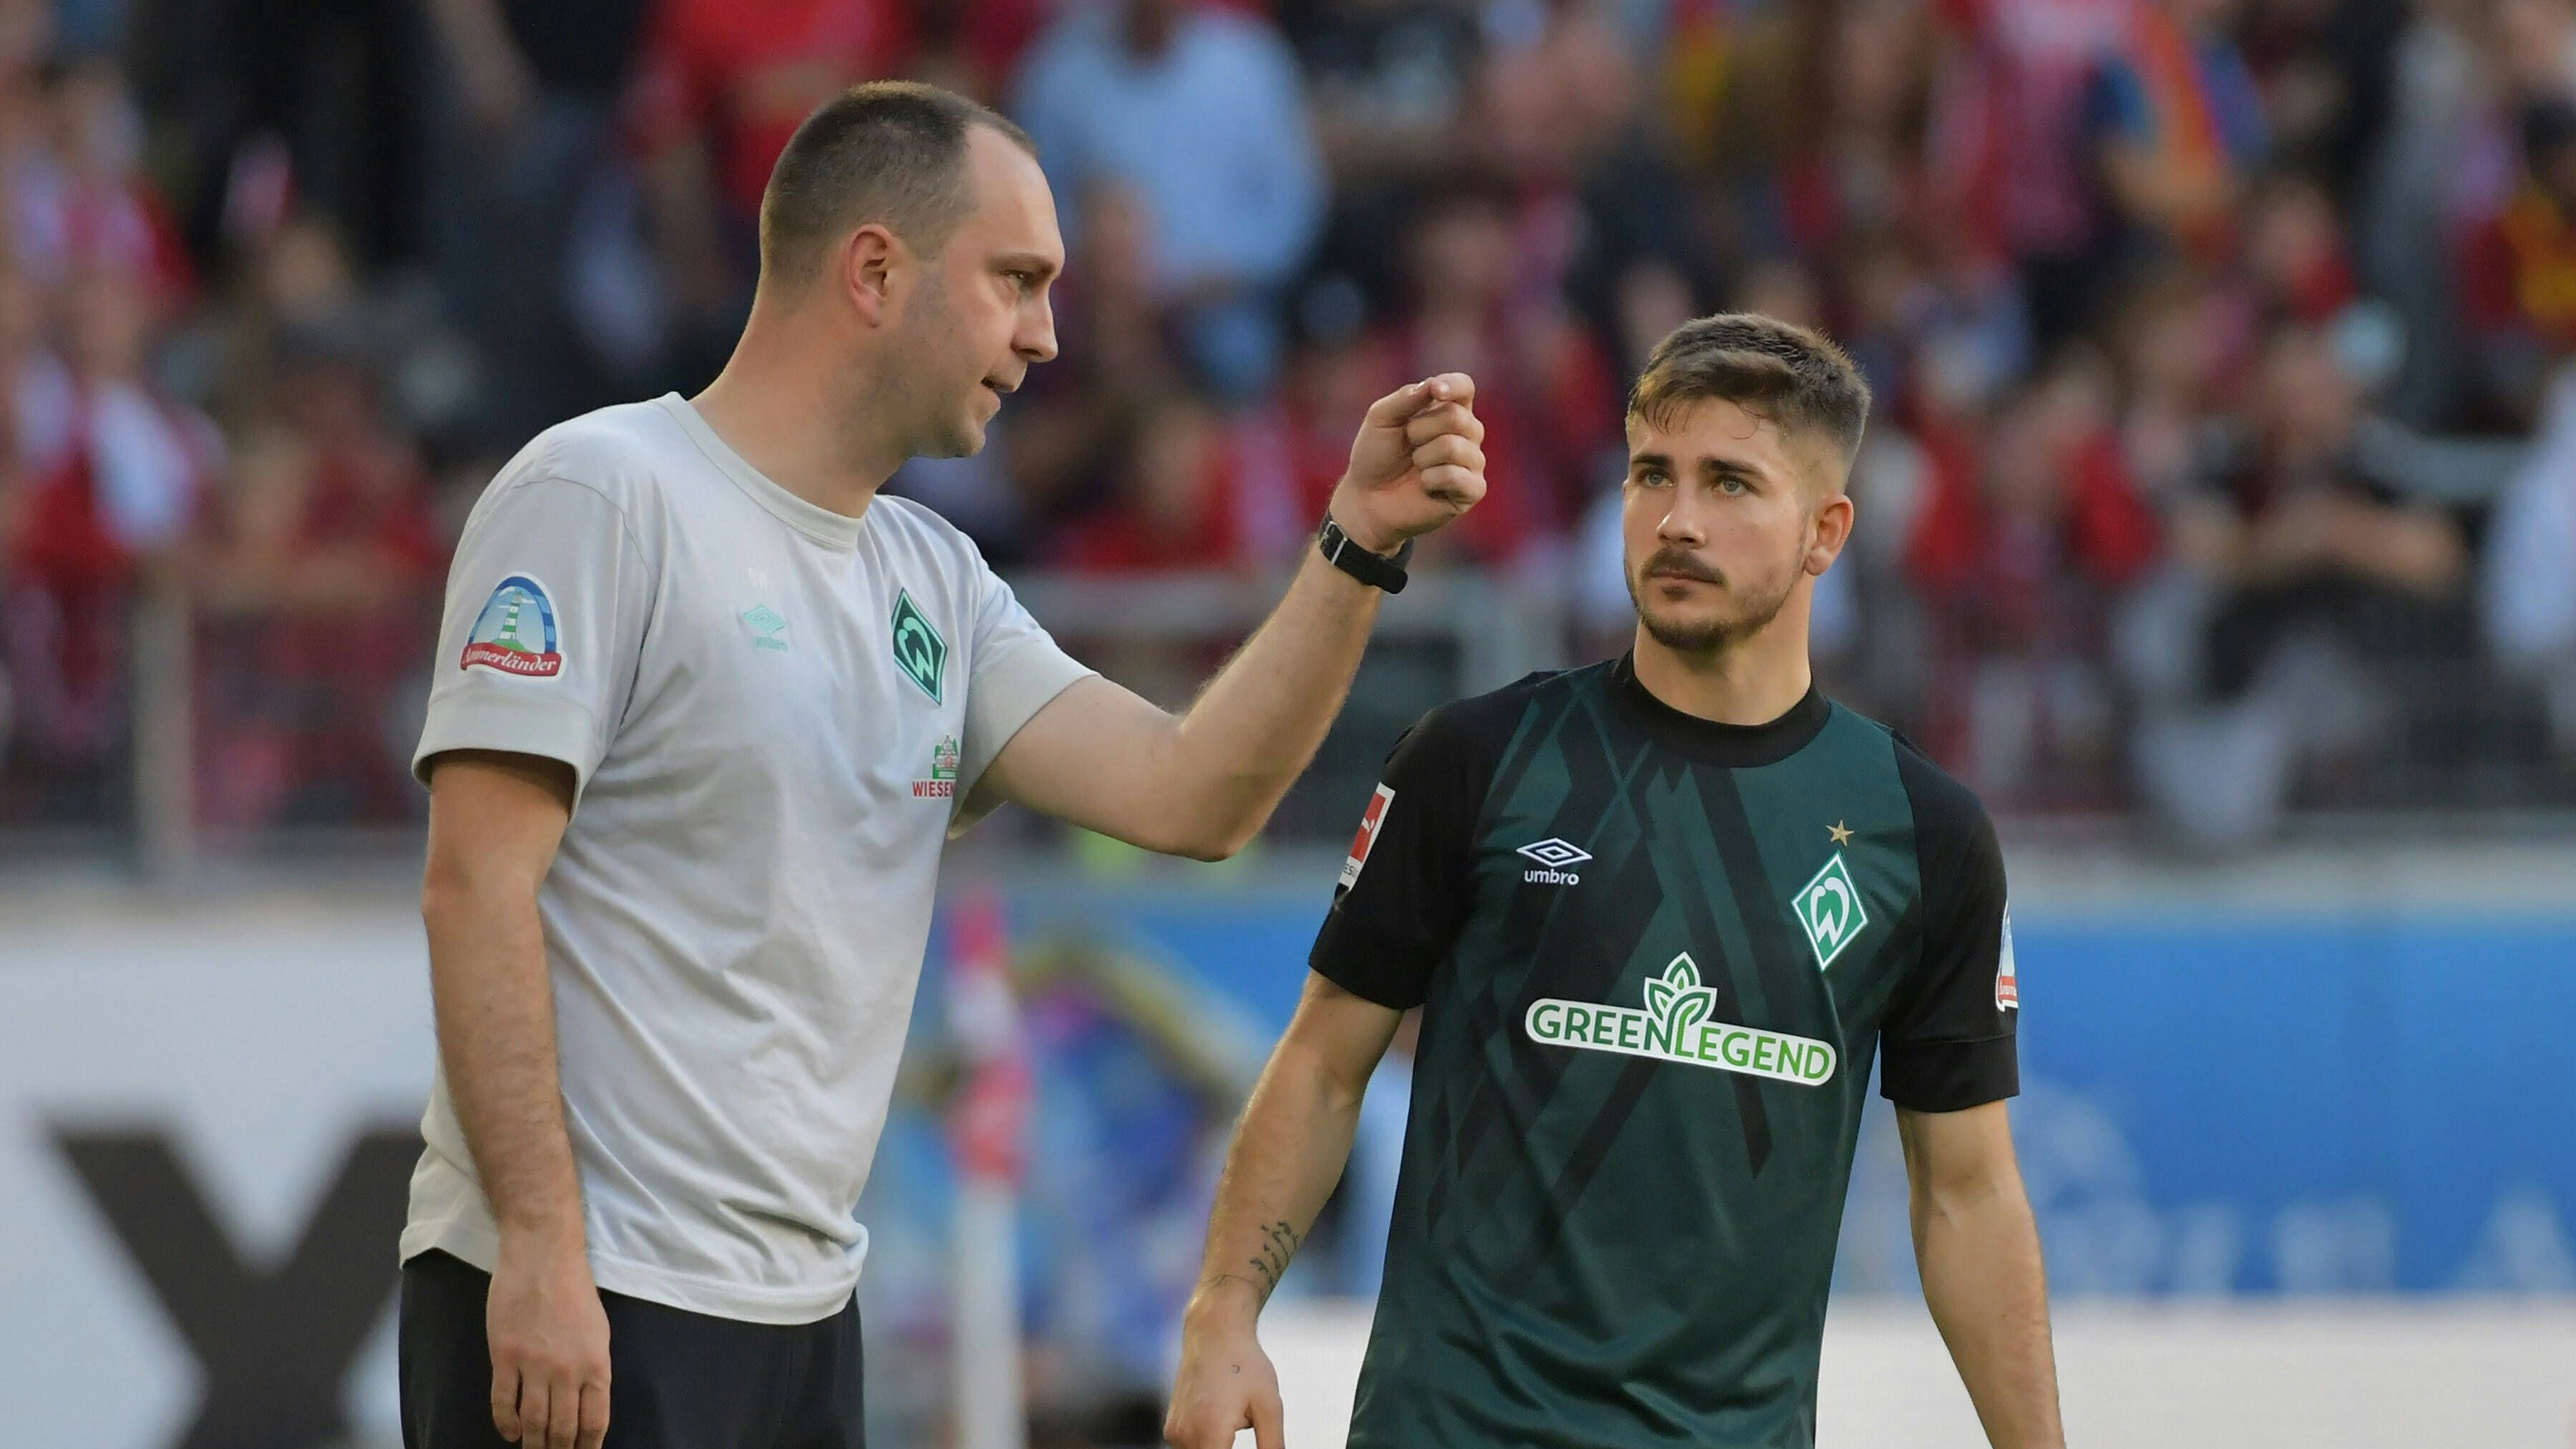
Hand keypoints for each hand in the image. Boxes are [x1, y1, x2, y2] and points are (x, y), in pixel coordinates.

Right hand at [486, 1228, 611, 1448]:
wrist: (543, 1256)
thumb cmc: (575, 1290)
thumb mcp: (598, 1332)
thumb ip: (592, 1369)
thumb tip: (586, 1405)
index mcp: (596, 1364)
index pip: (595, 1421)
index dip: (588, 1446)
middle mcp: (567, 1370)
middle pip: (562, 1428)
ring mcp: (534, 1364)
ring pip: (533, 1421)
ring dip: (533, 1443)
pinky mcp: (504, 1355)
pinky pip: (503, 1401)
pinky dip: (506, 1423)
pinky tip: (510, 1432)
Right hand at [1164, 1280, 1283, 1448]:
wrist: (1214, 1331)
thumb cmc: (1243, 1363)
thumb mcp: (1269, 1405)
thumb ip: (1272, 1445)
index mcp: (1209, 1433)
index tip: (1246, 1427)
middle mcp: (1185, 1436)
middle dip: (1230, 1448)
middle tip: (1242, 1416)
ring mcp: (1174, 1432)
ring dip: (1219, 1445)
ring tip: (1231, 1410)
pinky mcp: (1171, 1428)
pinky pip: (1192, 1446)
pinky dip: (1208, 1439)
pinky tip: (1219, 1410)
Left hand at [1329, 373, 1486, 553]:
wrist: (1368, 498)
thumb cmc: (1376, 456)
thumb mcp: (1381, 418)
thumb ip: (1405, 398)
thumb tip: (1434, 385)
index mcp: (1448, 409)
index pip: (1464, 387)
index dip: (1454, 385)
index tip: (1436, 391)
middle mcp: (1467, 433)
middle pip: (1455, 415)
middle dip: (1419, 430)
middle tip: (1408, 446)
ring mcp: (1473, 462)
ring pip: (1453, 446)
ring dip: (1422, 457)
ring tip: (1416, 467)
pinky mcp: (1473, 490)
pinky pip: (1456, 476)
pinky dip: (1431, 479)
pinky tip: (1425, 486)